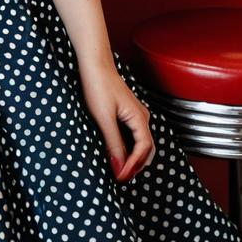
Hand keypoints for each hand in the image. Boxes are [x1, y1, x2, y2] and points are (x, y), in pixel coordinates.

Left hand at [79, 61, 156, 183]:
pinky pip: (134, 135)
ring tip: (119, 169)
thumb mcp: (103, 117)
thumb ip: (113, 142)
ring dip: (133, 158)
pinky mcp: (128, 112)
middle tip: (120, 178)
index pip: (143, 150)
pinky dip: (129, 148)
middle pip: (147, 149)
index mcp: (140, 118)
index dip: (133, 166)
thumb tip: (118, 167)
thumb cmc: (98, 85)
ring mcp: (136, 114)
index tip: (120, 178)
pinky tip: (117, 152)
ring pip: (141, 143)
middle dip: (136, 166)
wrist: (94, 62)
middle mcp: (143, 117)